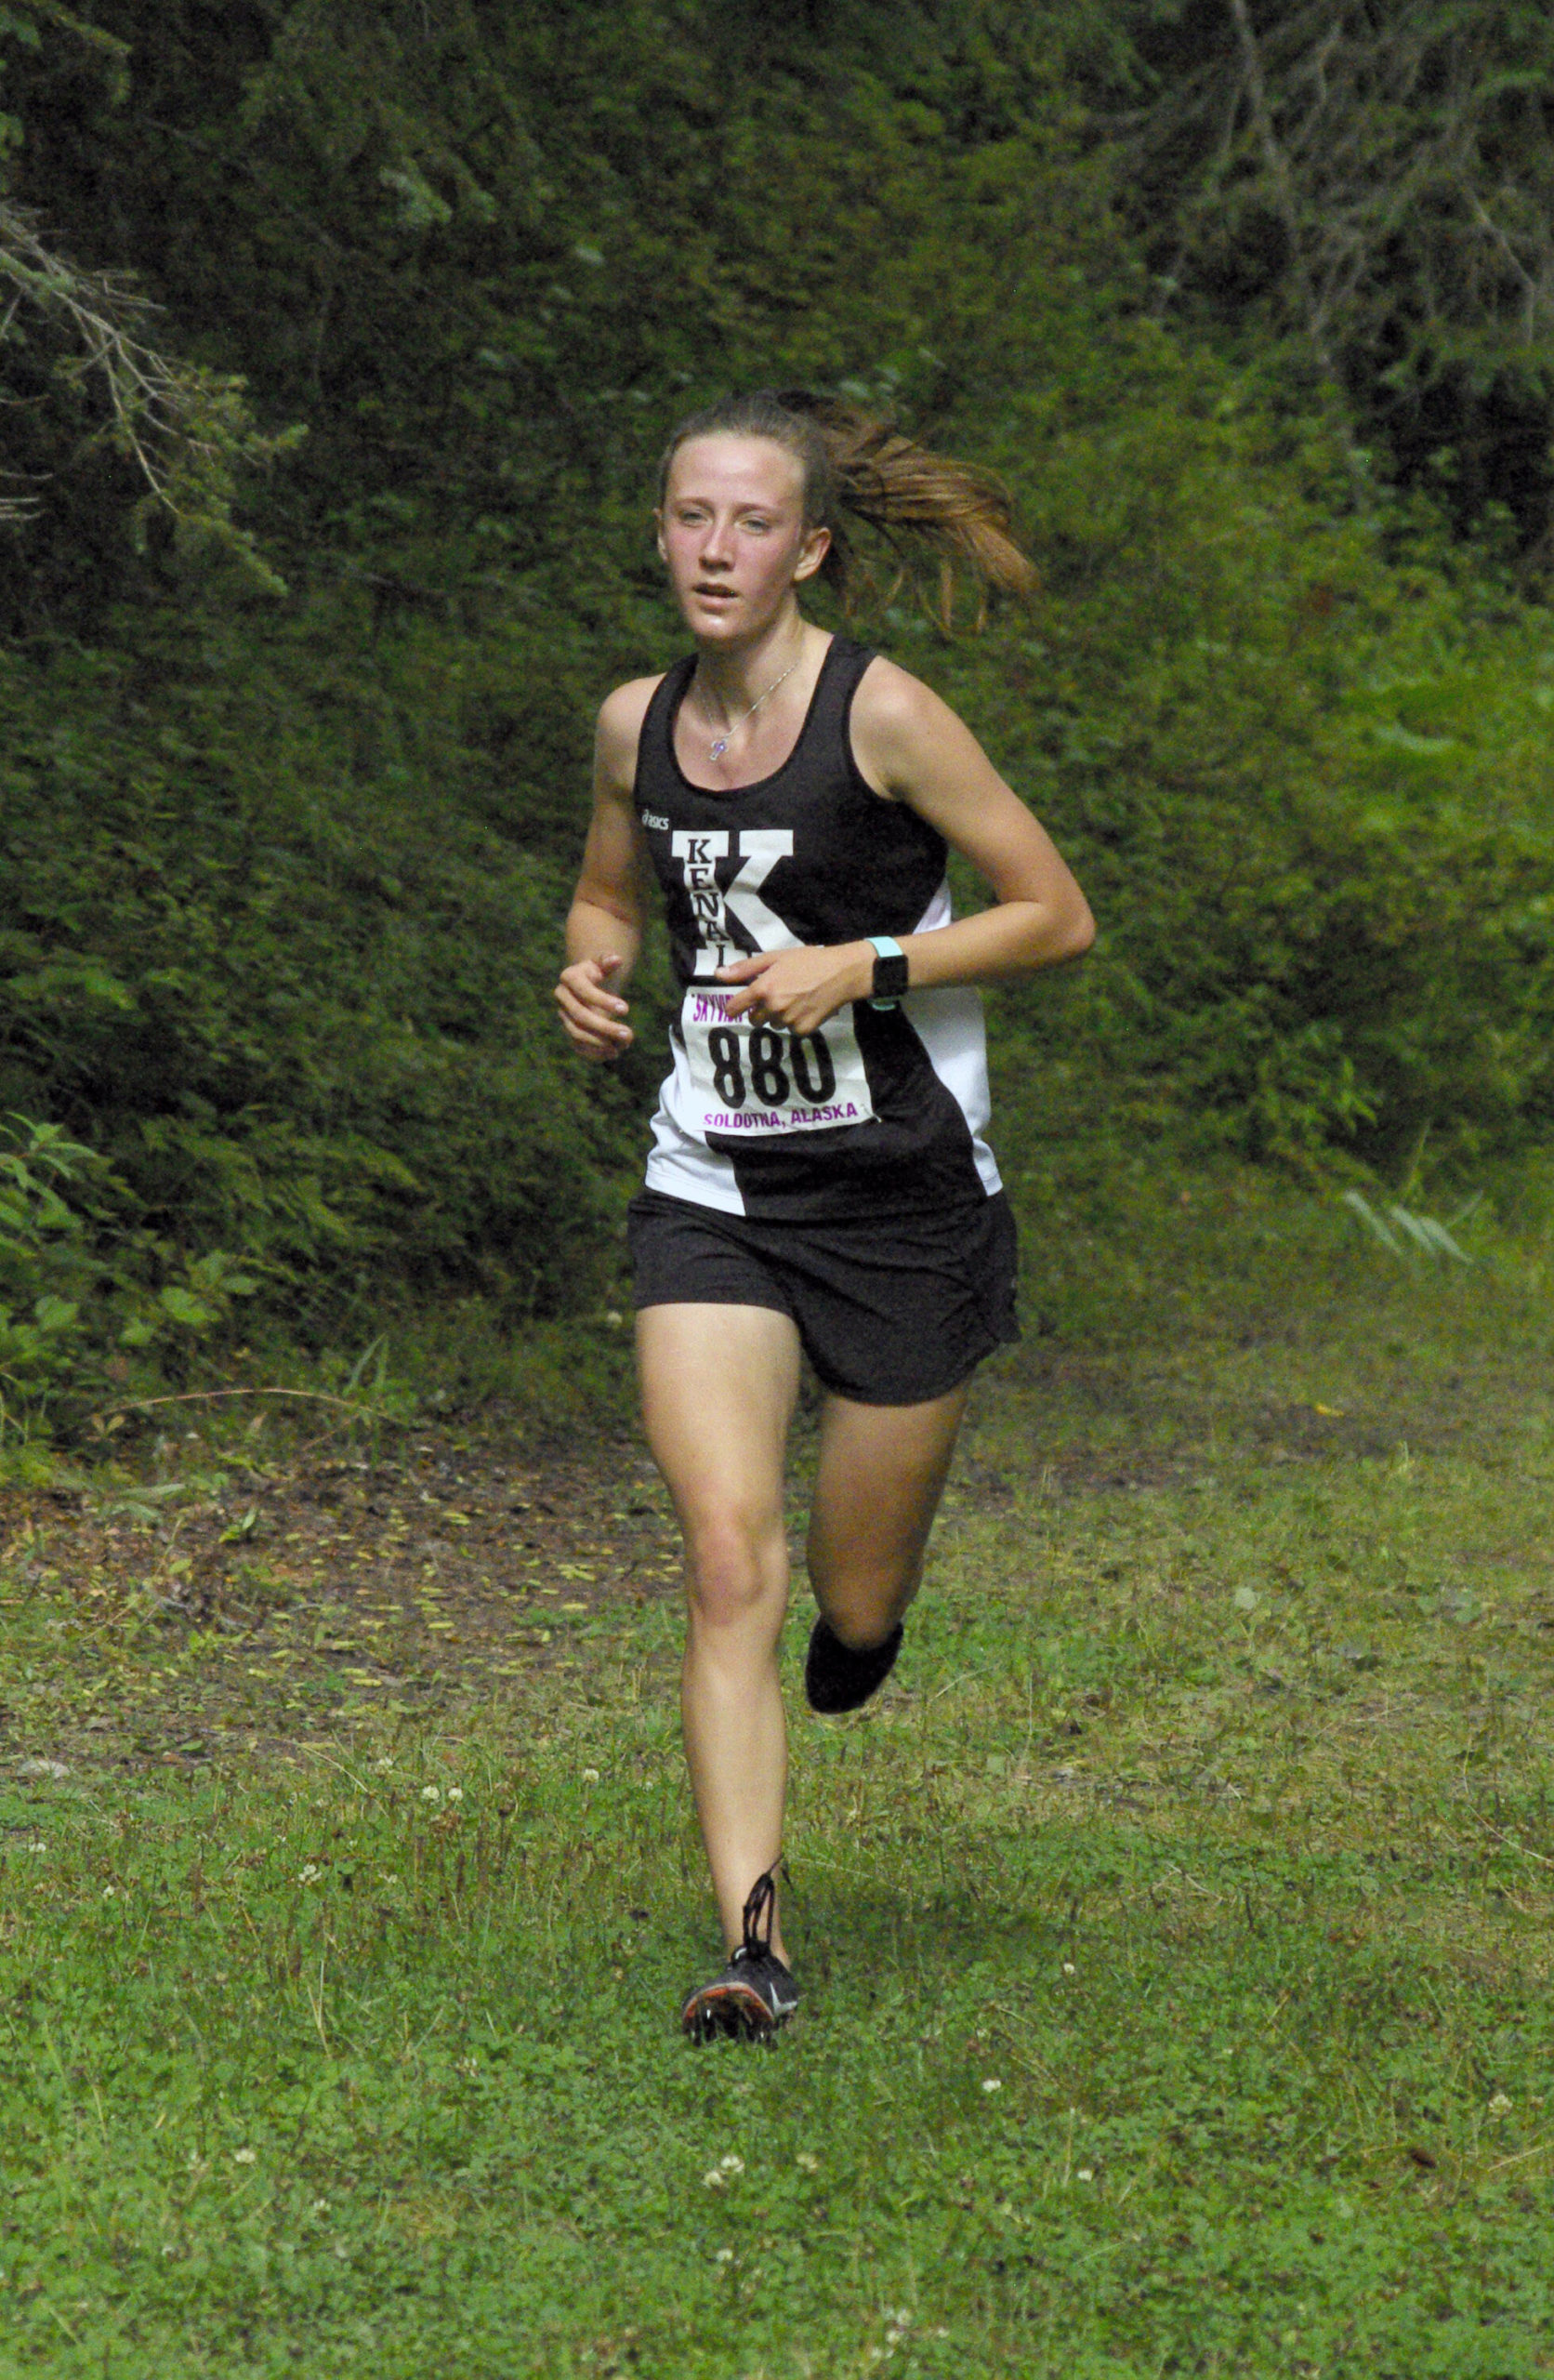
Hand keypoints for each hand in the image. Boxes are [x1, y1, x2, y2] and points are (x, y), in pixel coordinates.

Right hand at [554, 954, 632, 1060]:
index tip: (626, 1009)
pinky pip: (578, 1046)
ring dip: (600, 1042)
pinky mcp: (569, 1030)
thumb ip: (608, 961)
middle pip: (580, 1016)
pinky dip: (595, 1053)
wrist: (586, 984)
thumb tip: (617, 959)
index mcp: (569, 977)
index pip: (584, 991)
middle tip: (629, 1034)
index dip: (604, 1001)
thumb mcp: (602, 963)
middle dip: (605, 1027)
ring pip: (577, 1034)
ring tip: (623, 1045)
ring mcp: (563, 1016)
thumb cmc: (597, 972)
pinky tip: (614, 1053)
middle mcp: (562, 998)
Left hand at [716, 942, 871, 1035]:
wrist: (841, 973)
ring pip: (774, 1025)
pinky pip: (791, 1030)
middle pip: (755, 1020)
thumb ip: (745, 968)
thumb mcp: (775, 958)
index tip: (734, 1009)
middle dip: (760, 1011)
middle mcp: (773, 1007)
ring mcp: (788, 1020)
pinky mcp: (802, 1030)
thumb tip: (718, 974)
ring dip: (779, 1016)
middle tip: (776, 997)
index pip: (736, 1006)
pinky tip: (806, 1008)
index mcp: (763, 988)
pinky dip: (795, 1022)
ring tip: (795, 1000)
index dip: (733, 1008)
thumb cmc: (808, 961)